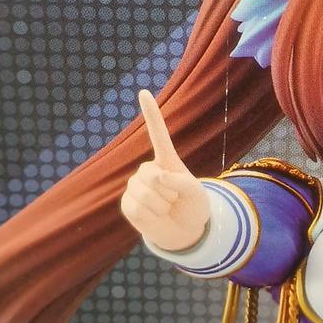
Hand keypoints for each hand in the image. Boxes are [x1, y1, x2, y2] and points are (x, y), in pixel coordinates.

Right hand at [120, 90, 209, 251]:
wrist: (184, 231)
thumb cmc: (192, 206)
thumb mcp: (195, 192)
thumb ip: (180, 181)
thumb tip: (156, 176)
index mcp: (166, 161)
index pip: (158, 134)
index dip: (151, 114)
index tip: (143, 92)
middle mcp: (148, 170)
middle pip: (153, 176)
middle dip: (169, 192)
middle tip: (174, 199)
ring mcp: (135, 186)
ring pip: (146, 194)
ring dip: (162, 206)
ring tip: (165, 208)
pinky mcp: (127, 204)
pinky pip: (139, 209)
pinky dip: (152, 217)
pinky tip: (155, 217)